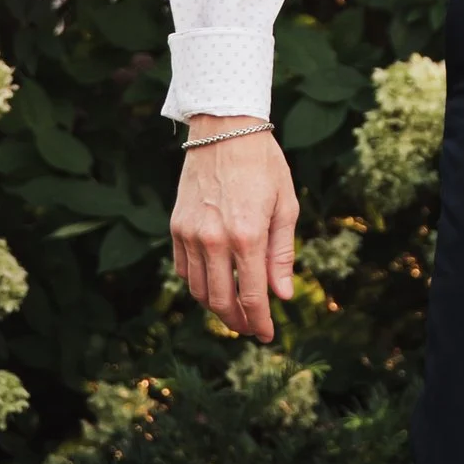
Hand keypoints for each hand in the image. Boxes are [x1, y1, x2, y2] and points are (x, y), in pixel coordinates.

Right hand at [170, 122, 298, 339]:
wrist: (225, 129)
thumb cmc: (264, 164)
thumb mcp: (286, 206)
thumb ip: (282, 254)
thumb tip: (282, 295)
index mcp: (247, 235)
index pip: (252, 296)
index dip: (260, 322)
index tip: (267, 335)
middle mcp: (214, 239)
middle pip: (222, 301)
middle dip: (238, 322)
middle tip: (251, 328)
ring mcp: (191, 234)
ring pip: (199, 290)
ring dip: (217, 308)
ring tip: (234, 312)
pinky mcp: (176, 226)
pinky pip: (184, 270)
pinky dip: (198, 285)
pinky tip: (214, 285)